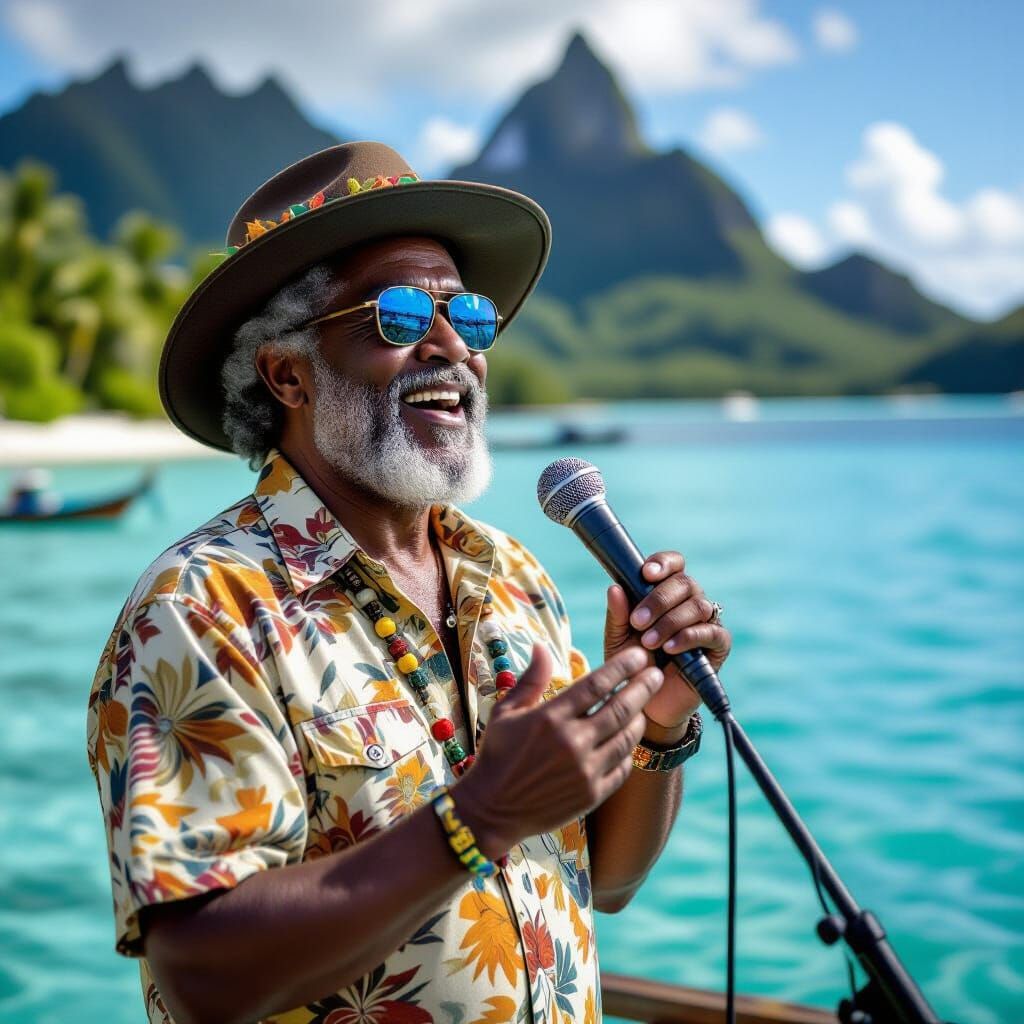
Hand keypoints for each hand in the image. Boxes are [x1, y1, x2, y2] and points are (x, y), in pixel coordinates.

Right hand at [456, 644, 663, 857]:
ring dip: (640, 718)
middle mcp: (571, 742)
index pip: (597, 684)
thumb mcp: (506, 712)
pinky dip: (628, 751)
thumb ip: (530, 679)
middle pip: (621, 708)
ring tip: (644, 707)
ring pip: (627, 738)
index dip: (622, 667)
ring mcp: (585, 771)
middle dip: (643, 687)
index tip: (638, 655)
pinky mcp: (592, 795)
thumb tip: (542, 646)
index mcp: (550, 717)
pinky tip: (628, 740)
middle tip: (656, 674)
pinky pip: (622, 767)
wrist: (491, 810)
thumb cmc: (496, 755)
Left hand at [604, 551, 731, 729]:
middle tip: (637, 621)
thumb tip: (614, 587)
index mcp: (666, 592)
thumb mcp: (618, 639)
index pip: (674, 564)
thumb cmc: (633, 664)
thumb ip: (618, 615)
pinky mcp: (718, 646)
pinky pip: (712, 632)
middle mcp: (688, 601)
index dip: (663, 563)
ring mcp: (706, 622)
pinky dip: (689, 637)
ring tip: (649, 642)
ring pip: (698, 605)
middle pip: (685, 582)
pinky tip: (670, 648)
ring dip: (670, 621)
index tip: (645, 574)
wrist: (647, 702)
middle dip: (659, 600)